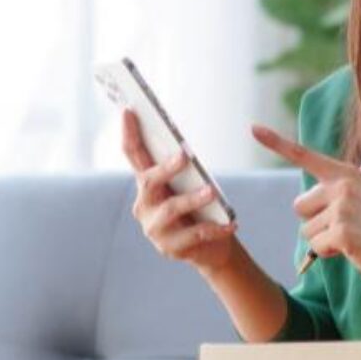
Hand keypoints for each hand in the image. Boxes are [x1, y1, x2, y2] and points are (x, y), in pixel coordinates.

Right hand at [120, 109, 240, 274]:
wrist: (211, 248)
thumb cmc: (200, 209)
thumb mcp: (191, 185)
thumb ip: (185, 169)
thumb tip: (184, 149)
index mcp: (147, 185)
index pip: (134, 155)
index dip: (130, 133)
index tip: (129, 110)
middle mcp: (144, 206)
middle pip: (148, 183)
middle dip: (165, 169)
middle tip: (184, 157)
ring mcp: (155, 229)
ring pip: (171, 210)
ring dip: (192, 199)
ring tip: (212, 192)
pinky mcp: (170, 249)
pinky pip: (194, 235)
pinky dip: (215, 228)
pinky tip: (231, 224)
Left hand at [251, 123, 360, 287]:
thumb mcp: (360, 202)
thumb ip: (334, 193)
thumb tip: (301, 203)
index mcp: (346, 174)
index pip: (305, 155)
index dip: (277, 142)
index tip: (253, 128)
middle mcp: (343, 185)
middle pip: (299, 206)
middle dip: (315, 222)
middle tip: (345, 228)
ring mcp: (343, 207)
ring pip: (305, 230)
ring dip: (323, 241)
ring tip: (351, 239)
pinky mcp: (341, 230)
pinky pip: (314, 246)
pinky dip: (328, 254)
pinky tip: (351, 250)